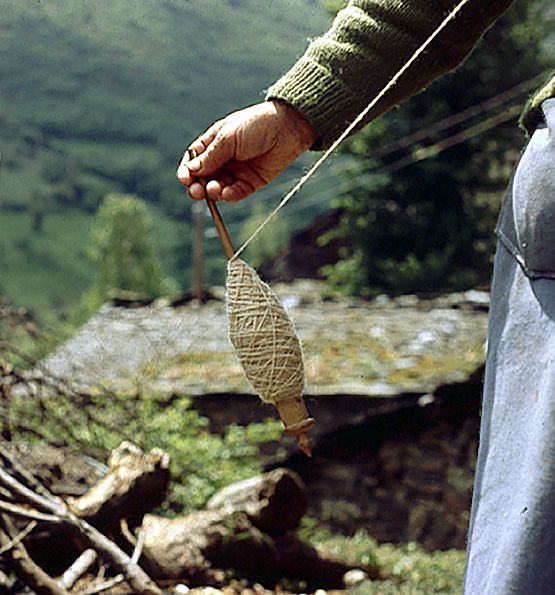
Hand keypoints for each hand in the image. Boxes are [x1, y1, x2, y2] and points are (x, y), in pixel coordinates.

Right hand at [176, 100, 317, 202]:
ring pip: (219, 187)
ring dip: (213, 191)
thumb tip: (191, 171)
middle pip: (204, 177)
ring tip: (214, 190)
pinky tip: (227, 194)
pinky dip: (230, 195)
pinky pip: (237, 192)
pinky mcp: (251, 182)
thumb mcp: (228, 138)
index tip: (184, 179)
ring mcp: (237, 171)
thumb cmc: (256, 125)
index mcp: (214, 143)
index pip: (193, 160)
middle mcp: (223, 158)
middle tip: (196, 191)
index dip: (187, 171)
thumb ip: (210, 156)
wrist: (287, 129)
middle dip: (198, 186)